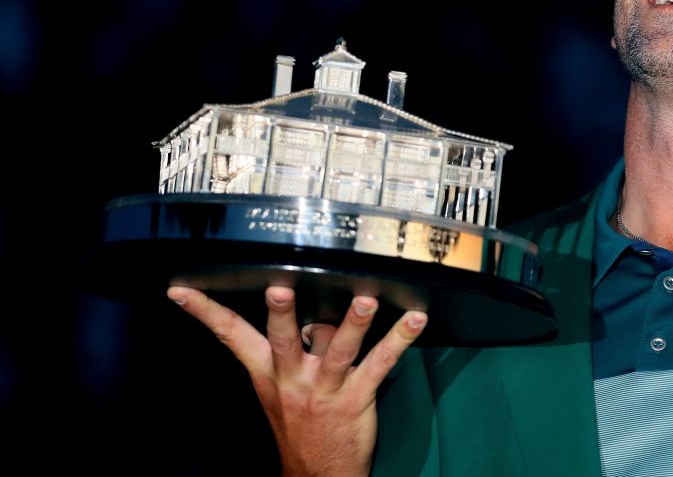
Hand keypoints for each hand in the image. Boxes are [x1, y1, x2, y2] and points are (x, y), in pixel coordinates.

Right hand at [168, 285, 426, 476]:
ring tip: (365, 300)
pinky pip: (380, 364)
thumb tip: (307, 310)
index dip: (205, 312)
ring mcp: (324, 389)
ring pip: (339, 350)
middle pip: (285, 340)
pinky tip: (415, 321)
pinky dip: (400, 341)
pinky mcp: (356, 399)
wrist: (316, 475)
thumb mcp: (279, 390)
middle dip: (282, 315)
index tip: (182, 289)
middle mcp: (292, 378)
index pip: (230, 336)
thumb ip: (288, 351)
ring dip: (353, 323)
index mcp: (267, 372)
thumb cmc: (299, 425)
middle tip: (279, 289)